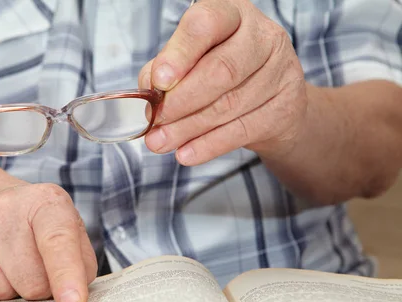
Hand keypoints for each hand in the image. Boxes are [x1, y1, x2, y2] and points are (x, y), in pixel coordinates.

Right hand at [0, 181, 96, 301]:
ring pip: (3, 294)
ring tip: (7, 262)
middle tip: (34, 266)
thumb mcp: (64, 226)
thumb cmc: (28, 220)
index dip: (66, 276)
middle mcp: (5, 208)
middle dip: (41, 288)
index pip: (58, 241)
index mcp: (45, 201)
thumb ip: (80, 262)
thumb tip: (72, 301)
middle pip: (34, 283)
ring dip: (12, 289)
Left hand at [139, 0, 306, 164]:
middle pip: (221, 69)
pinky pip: (241, 130)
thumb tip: (148, 91)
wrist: (271, 103)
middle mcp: (263, 36)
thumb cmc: (222, 73)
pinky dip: (209, 145)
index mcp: (232, 14)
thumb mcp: (192, 61)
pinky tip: (186, 153)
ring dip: (187, 128)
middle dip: (181, 100)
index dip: (180, 53)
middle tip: (155, 120)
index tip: (158, 81)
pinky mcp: (286, 107)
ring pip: (228, 105)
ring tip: (160, 142)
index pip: (206, 23)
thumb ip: (167, 69)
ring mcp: (280, 71)